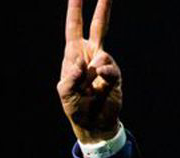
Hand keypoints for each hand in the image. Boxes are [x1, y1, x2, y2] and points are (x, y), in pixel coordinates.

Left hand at [57, 0, 121, 143]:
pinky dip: (103, 77)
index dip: (75, 10)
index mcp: (74, 54)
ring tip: (89, 88)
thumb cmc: (76, 107)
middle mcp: (91, 54)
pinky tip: (100, 86)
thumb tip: (81, 65)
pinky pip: (110, 70)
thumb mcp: (65, 94)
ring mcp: (104, 63)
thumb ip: (69, 79)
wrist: (93, 124)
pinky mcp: (114, 75)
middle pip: (99, 25)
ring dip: (93, 72)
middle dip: (103, 8)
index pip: (74, 27)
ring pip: (102, 54)